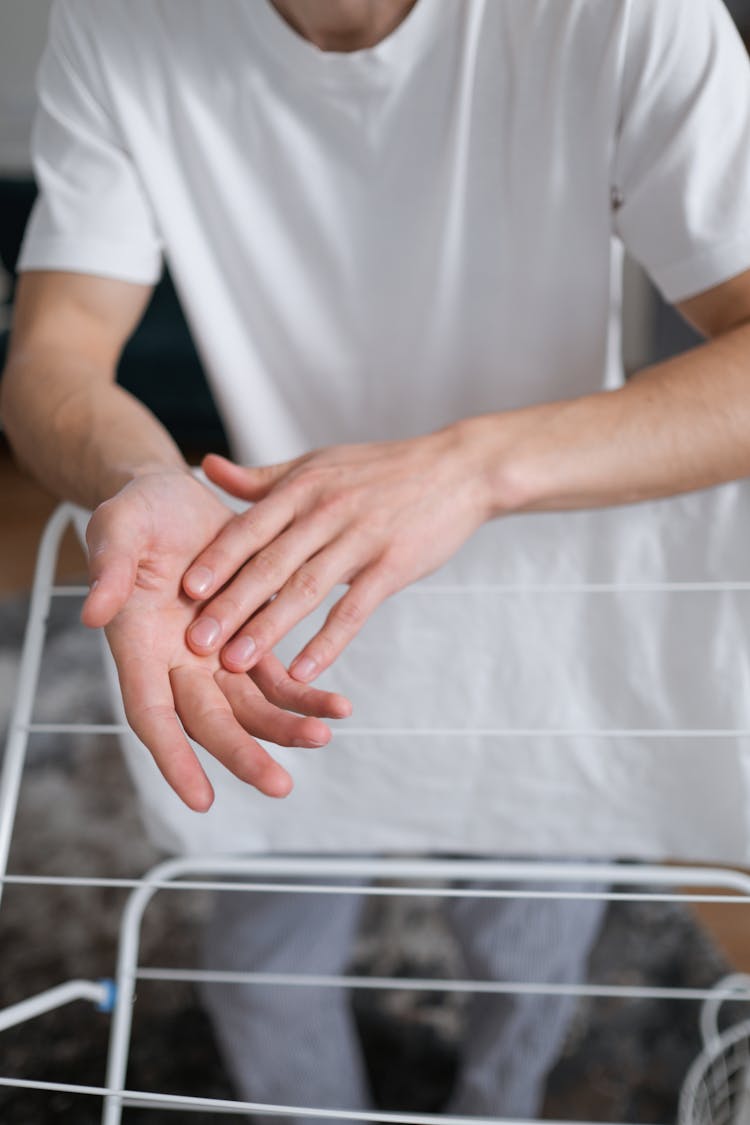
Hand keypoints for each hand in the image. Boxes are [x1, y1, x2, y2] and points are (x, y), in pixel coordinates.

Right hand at [81, 470, 351, 811]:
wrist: (176, 494)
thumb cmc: (137, 513)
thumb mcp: (117, 528)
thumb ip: (110, 569)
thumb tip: (96, 611)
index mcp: (137, 644)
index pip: (150, 714)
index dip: (172, 757)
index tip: (200, 798)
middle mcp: (176, 661)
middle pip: (209, 723)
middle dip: (244, 755)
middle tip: (280, 785)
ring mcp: (216, 654)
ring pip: (252, 707)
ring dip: (286, 727)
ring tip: (324, 735)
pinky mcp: (252, 634)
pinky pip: (280, 676)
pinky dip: (306, 693)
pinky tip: (337, 707)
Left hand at [182, 425, 491, 681]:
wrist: (456, 469)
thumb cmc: (379, 470)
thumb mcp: (317, 464)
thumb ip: (260, 478)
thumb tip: (206, 468)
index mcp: (302, 488)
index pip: (249, 527)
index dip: (215, 560)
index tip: (180, 592)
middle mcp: (325, 511)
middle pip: (270, 563)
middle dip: (229, 604)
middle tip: (194, 643)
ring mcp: (361, 538)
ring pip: (306, 588)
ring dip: (269, 629)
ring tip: (234, 664)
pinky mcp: (393, 564)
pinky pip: (355, 608)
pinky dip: (328, 641)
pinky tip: (302, 670)